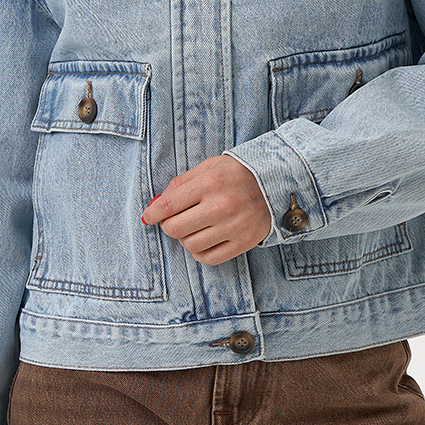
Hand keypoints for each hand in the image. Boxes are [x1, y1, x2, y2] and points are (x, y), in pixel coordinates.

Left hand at [141, 154, 271, 263]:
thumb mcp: (209, 167)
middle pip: (175, 228)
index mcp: (210, 183)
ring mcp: (233, 227)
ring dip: (186, 238)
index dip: (153, 213)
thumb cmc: (238, 173)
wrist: (276, 182)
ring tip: (194, 228)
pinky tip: (204, 240)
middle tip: (175, 220)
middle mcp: (221, 206)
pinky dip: (200, 251)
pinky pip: (209, 258)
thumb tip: (157, 203)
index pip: (169, 205)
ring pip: (190, 245)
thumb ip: (182, 183)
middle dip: (169, 225)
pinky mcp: (243, 242)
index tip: (148, 217)